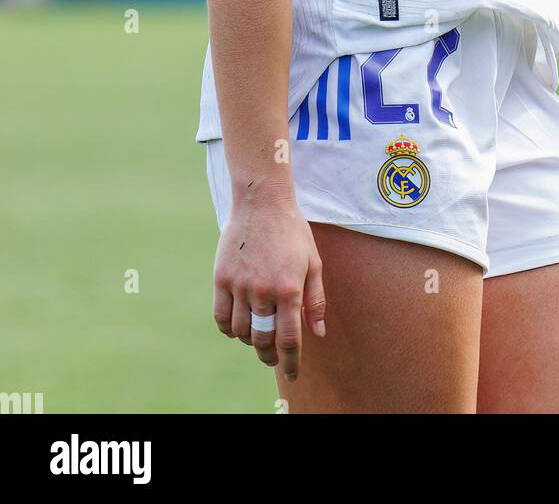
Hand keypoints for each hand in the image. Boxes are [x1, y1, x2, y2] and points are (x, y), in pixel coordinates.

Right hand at [212, 190, 325, 380]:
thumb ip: (316, 300)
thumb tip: (318, 333)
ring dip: (250, 341)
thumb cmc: (292, 232)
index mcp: (290, 290)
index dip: (291, 363)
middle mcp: (263, 292)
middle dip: (270, 357)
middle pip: (263, 341)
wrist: (262, 202)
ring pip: (241, 332)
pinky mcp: (221, 279)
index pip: (289, 340)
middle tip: (274, 359)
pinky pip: (221, 318)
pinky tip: (238, 326)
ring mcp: (240, 286)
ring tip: (258, 337)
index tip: (293, 374)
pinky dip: (229, 329)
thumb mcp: (313, 262)